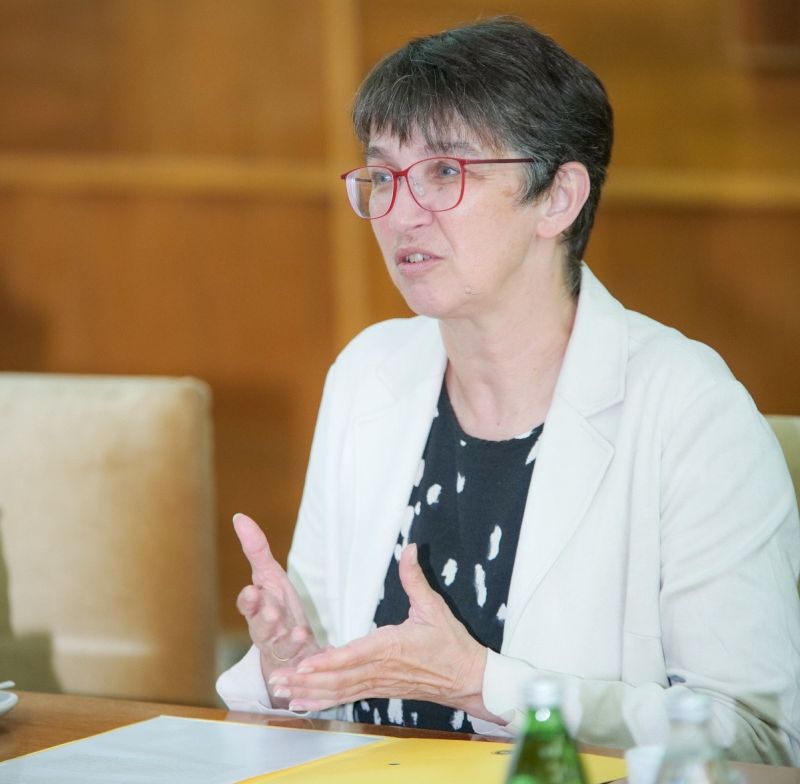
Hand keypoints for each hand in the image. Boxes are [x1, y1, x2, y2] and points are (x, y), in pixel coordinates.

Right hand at [233, 513, 320, 706]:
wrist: (292, 645)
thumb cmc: (278, 604)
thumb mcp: (270, 575)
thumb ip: (256, 549)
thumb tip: (238, 517)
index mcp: (258, 606)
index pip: (248, 603)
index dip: (249, 599)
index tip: (252, 591)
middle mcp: (265, 628)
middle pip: (261, 626)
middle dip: (265, 621)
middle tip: (272, 615)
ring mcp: (281, 646)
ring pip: (280, 644)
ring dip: (287, 639)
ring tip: (298, 633)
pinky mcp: (298, 658)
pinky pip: (301, 657)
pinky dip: (307, 651)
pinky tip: (316, 644)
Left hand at [267, 543, 501, 722]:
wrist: (467, 679)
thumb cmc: (451, 643)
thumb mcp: (434, 606)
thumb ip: (415, 578)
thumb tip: (409, 547)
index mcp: (392, 646)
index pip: (356, 655)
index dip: (330, 661)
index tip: (305, 663)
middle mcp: (380, 669)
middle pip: (338, 678)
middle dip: (305, 679)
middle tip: (275, 678)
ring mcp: (378, 683)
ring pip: (338, 691)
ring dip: (308, 691)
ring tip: (279, 690)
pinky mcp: (378, 691)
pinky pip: (346, 697)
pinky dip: (321, 702)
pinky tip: (300, 703)